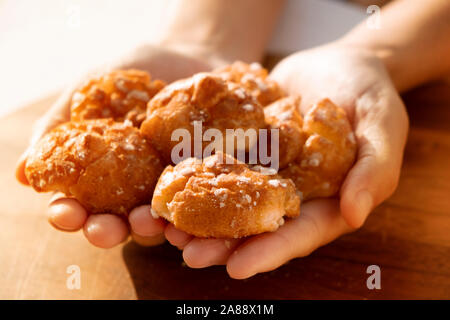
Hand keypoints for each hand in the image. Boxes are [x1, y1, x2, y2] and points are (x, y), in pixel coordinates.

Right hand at [15, 44, 219, 248]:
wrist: (184, 55)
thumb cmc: (129, 73)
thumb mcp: (88, 91)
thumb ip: (58, 128)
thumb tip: (22, 173)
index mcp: (100, 173)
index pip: (78, 204)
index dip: (68, 214)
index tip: (64, 214)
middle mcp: (132, 188)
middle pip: (116, 221)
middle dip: (106, 230)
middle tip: (103, 230)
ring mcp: (167, 186)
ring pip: (155, 220)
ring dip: (147, 228)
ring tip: (145, 221)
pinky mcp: (199, 181)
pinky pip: (194, 203)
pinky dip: (189, 216)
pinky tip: (185, 220)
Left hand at [164, 42, 408, 278]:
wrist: (341, 62)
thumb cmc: (371, 96)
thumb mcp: (383, 128)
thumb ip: (374, 171)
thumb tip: (355, 216)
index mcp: (324, 201)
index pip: (297, 235)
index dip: (269, 253)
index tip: (237, 269)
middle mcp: (290, 192)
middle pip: (255, 226)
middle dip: (222, 244)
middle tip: (188, 254)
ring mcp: (264, 169)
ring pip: (229, 200)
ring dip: (198, 216)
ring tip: (166, 228)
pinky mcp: (245, 145)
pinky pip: (220, 160)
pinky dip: (194, 172)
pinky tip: (168, 180)